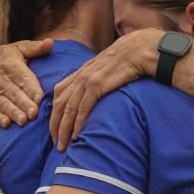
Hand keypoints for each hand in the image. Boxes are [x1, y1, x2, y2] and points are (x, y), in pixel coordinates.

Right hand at [0, 39, 52, 126]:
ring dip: (13, 113)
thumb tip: (50, 42)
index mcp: (10, 65)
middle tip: (34, 113)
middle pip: (14, 93)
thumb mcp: (17, 48)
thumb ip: (34, 48)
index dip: (31, 88)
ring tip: (23, 120)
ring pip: (5, 104)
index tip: (40, 97)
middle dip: (24, 104)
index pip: (22, 77)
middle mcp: (1, 80)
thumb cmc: (3, 58)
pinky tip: (6, 124)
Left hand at [50, 28, 161, 149]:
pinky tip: (77, 135)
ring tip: (62, 145)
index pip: (59, 93)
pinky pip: (83, 107)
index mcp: (82, 71)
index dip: (54, 111)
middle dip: (54, 125)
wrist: (139, 48)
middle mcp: (81, 75)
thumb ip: (100, 77)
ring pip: (67, 108)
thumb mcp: (108, 66)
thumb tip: (101, 90)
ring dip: (63, 128)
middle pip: (59, 103)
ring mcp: (87, 79)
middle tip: (55, 142)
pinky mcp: (97, 85)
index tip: (56, 127)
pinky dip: (77, 122)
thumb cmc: (129, 57)